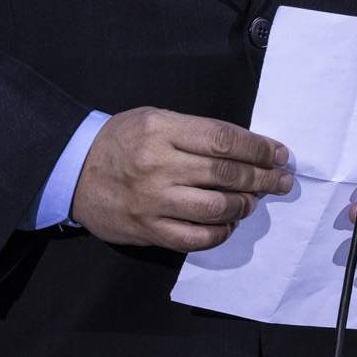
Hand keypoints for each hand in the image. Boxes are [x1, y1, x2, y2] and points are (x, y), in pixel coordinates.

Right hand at [71, 108, 293, 251]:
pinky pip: (195, 238)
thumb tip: (244, 150)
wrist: (75, 171)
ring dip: (244, 205)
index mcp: (161, 129)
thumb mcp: (154, 119)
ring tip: (253, 200)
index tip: (279, 154)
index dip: (258, 148)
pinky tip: (228, 223)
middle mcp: (158, 165)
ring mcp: (153, 200)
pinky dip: (220, 233)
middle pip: (225, 174)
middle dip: (262, 177)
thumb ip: (194, 132)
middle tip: (282, 180)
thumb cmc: (121, 141)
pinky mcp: (148, 230)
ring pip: (215, 208)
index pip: (223, 139)